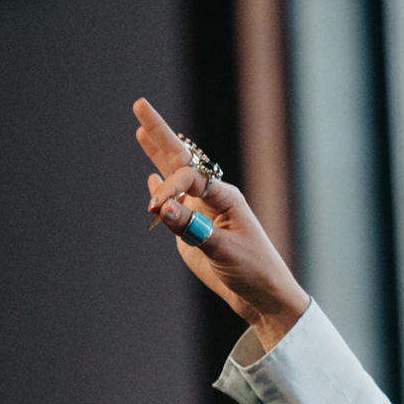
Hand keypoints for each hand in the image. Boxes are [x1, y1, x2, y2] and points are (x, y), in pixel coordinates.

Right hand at [133, 99, 309, 345]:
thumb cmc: (254, 271)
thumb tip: (160, 208)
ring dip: (157, 155)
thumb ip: (192, 228)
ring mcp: (201, 214)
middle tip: (140, 105)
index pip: (188, 178)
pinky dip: (161, 190)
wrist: (263, 297)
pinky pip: (173, 206)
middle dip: (160, 134)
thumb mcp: (224, 250)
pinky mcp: (193, 232)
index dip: (168, 189)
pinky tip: (151, 178)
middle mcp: (212, 199)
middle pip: (181, 160)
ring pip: (174, 178)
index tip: (154, 210)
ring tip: (141, 129)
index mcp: (225, 197)